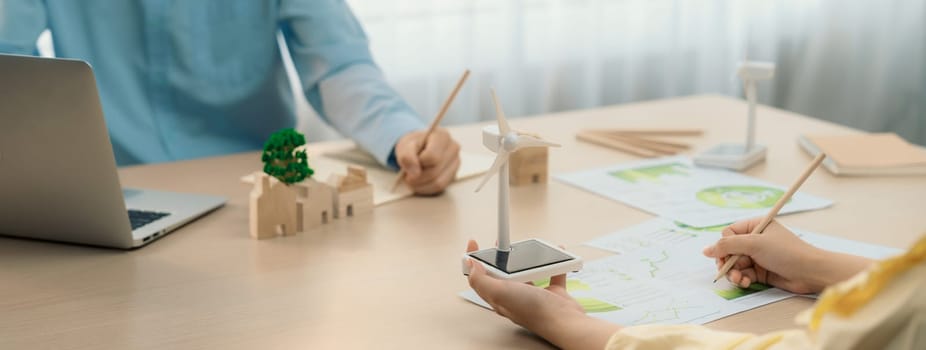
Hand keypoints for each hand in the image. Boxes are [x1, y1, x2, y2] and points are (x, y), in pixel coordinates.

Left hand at [395, 128, 460, 194]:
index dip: (418, 164)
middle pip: (435, 171)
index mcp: (442, 136)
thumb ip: (407, 157)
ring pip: (439, 182)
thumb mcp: (405, 147)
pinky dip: (426, 189)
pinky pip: (440, 187)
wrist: (418, 149)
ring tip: (412, 181)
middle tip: (407, 177)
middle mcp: (453, 148)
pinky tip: (419, 184)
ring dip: (421, 185)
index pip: (432, 157)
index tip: (409, 164)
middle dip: (418, 177)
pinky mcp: (453, 175)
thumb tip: (414, 173)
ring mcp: (455, 163)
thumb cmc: (413, 146)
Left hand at [465, 240, 619, 349]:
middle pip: (502, 273)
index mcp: (499, 296)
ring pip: (526, 272)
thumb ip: (482, 280)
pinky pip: (551, 273)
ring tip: (526, 247)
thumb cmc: (533, 311)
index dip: (474, 261)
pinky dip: (554, 263)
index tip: (474, 244)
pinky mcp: (551, 292)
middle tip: (499, 243)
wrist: (564, 322)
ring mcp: (533, 294)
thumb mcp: (500, 292)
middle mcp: (514, 296)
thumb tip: (471, 265)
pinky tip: (555, 254)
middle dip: (499, 256)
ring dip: (527, 259)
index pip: (480, 277)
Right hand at [702, 218, 862, 293]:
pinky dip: (742, 279)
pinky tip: (746, 283)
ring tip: (739, 280)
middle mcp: (755, 240)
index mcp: (754, 226)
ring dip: (734, 273)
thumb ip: (728, 246)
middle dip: (727, 263)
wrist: (810, 272)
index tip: (726, 257)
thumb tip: (705, 250)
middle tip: (728, 272)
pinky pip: (743, 274)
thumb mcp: (754, 244)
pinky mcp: (761, 271)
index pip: (728, 234)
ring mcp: (758, 256)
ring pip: (735, 264)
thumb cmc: (786, 252)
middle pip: (729, 251)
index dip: (724, 246)